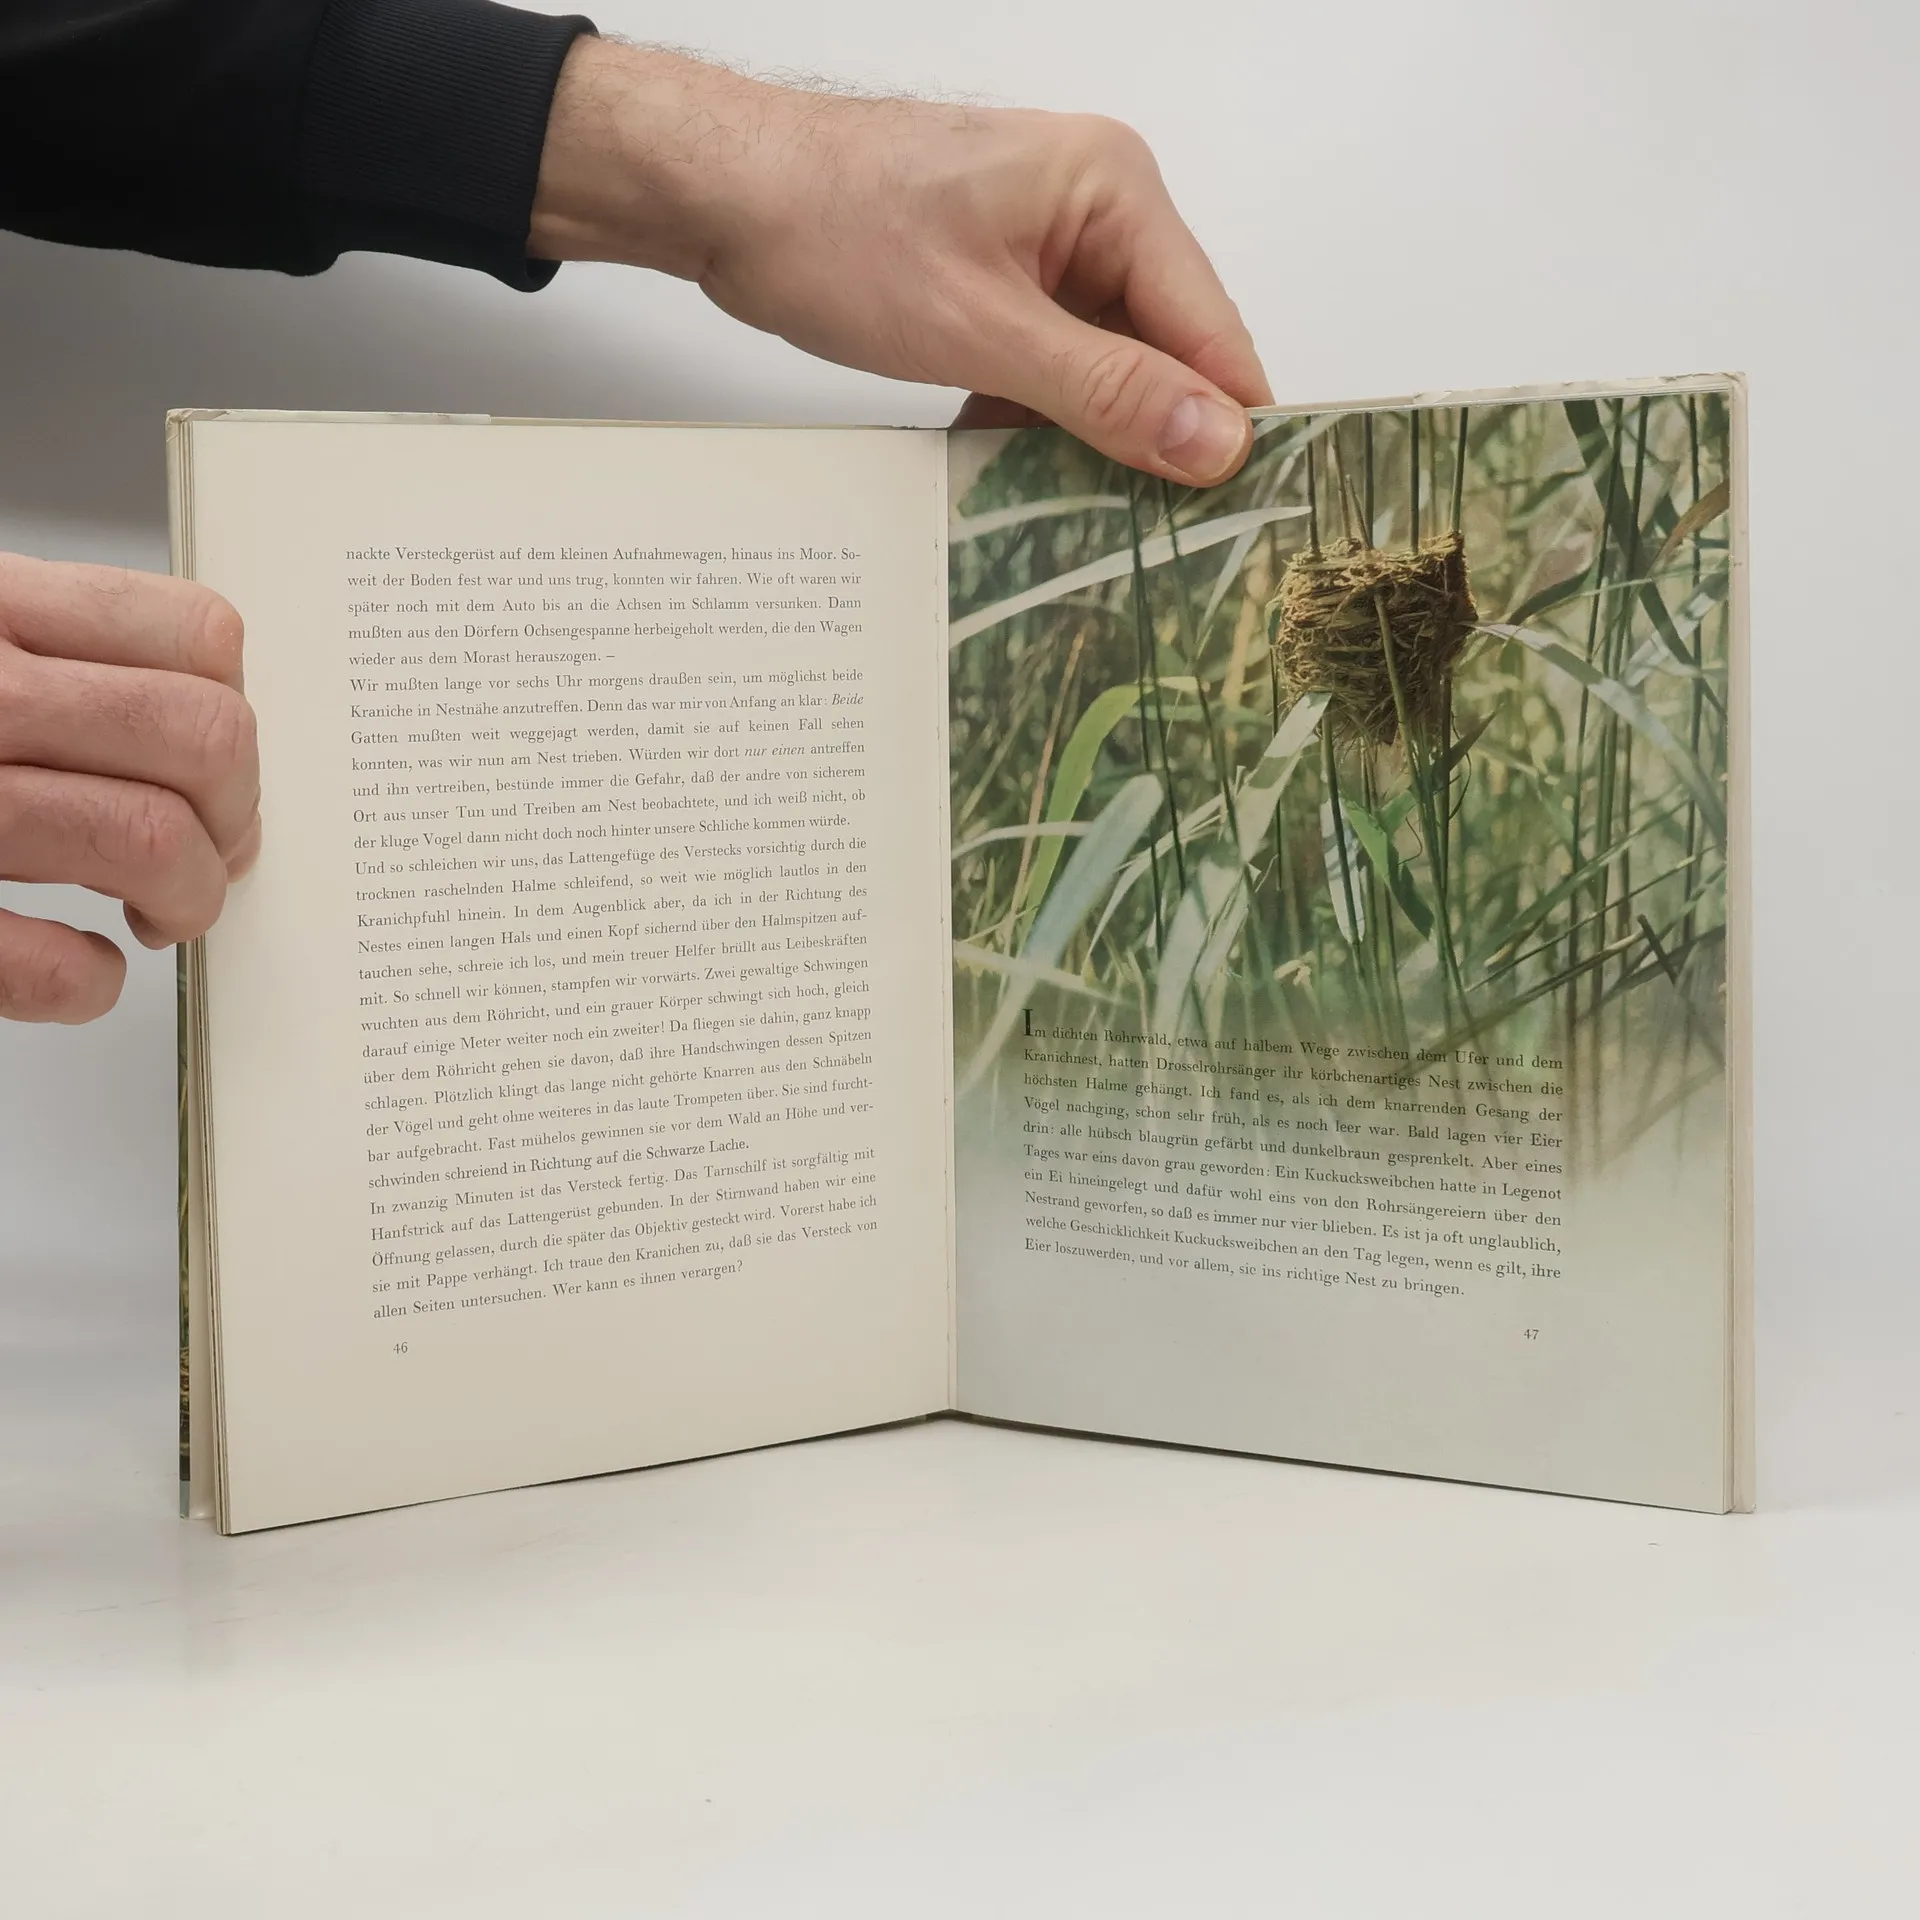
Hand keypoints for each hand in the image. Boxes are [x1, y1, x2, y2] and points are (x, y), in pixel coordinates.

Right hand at [0, 555, 258, 1022]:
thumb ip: (59, 665)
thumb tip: (216, 759)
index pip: (197, 638)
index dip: (236, 718)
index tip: (216, 775)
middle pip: (202, 741)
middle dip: (233, 819)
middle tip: (205, 858)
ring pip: (147, 838)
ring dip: (188, 899)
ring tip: (153, 914)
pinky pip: (44, 962)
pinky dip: (85, 983)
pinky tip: (74, 970)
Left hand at [530, 42, 1270, 485]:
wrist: (722, 197)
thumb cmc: (835, 230)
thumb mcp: (983, 329)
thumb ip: (1105, 391)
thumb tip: (1216, 442)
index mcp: (1114, 191)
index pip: (1210, 326)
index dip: (1228, 425)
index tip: (1240, 519)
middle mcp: (1095, 211)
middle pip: (1165, 351)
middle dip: (1156, 440)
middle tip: (1161, 544)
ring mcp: (1046, 246)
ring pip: (1105, 368)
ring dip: (1090, 440)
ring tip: (1088, 525)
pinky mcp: (1000, 281)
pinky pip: (1052, 366)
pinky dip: (1039, 421)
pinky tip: (1019, 479)